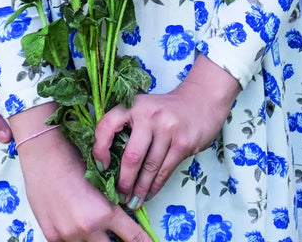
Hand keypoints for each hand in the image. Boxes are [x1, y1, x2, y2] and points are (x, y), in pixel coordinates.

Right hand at [17, 126, 151, 241]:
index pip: (133, 236)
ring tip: (94, 222)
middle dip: (116, 241)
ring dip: (96, 238)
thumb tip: (123, 214)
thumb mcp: (101, 181)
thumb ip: (111, 203)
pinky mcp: (52, 237)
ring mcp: (68, 235)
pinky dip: (76, 236)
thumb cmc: (74, 159)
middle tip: (119, 233)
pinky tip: (75, 222)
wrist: (44, 155)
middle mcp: (87, 228)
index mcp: (104, 212)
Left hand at [93, 55, 240, 207]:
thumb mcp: (144, 108)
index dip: (99, 149)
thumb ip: (128, 128)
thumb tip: (109, 164)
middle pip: (132, 156)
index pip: (107, 125)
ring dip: (140, 189)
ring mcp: (169, 128)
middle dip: (124, 181)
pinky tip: (149, 193)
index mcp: (134, 105)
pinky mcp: (183, 142)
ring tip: (133, 201)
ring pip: (149, 168)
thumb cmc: (166, 109)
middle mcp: (150, 114)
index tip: (101, 167)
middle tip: (119, 195)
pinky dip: (155, 186)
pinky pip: (165, 170)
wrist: (202, 100)